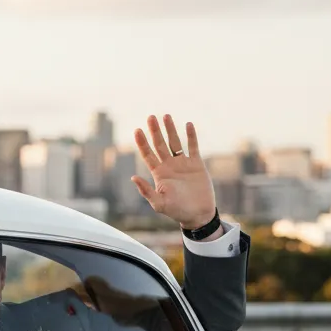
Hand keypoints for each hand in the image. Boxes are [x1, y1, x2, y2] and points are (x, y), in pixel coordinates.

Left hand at [132, 115, 218, 232]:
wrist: (198, 214)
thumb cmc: (177, 211)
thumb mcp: (159, 203)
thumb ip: (146, 191)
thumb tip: (133, 177)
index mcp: (159, 174)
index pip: (148, 154)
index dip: (142, 143)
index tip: (137, 130)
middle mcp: (169, 166)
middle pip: (160, 145)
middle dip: (155, 131)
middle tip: (150, 117)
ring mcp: (183, 164)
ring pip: (175, 142)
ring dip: (170, 129)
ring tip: (165, 116)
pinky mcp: (196, 164)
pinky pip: (193, 147)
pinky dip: (191, 136)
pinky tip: (188, 124)